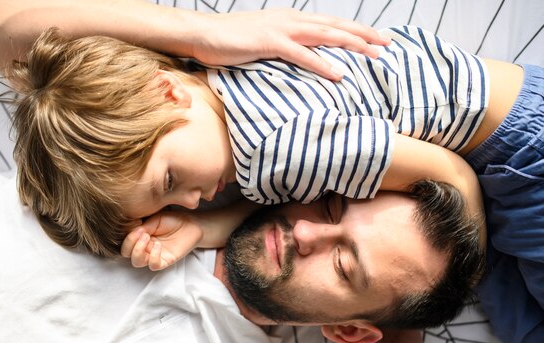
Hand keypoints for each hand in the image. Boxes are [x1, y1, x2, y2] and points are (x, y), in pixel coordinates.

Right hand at [121, 211, 202, 270]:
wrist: (191, 223)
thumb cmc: (173, 220)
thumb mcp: (155, 219)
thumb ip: (143, 226)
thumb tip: (133, 233)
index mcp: (139, 238)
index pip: (125, 243)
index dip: (128, 237)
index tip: (138, 227)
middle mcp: (145, 248)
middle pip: (127, 254)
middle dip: (130, 244)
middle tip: (142, 234)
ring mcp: (154, 255)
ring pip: (137, 262)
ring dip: (138, 250)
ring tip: (148, 238)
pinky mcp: (166, 261)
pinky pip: (154, 265)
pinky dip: (153, 256)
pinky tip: (158, 245)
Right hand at [192, 9, 390, 80]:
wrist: (203, 34)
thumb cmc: (230, 41)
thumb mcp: (262, 42)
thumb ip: (282, 48)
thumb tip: (297, 59)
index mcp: (291, 19)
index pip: (329, 23)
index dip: (354, 30)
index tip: (374, 39)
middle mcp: (291, 19)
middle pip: (335, 26)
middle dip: (363, 34)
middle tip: (387, 43)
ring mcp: (281, 29)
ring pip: (325, 35)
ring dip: (352, 45)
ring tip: (374, 55)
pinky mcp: (269, 43)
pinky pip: (302, 54)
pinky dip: (322, 64)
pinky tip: (339, 73)